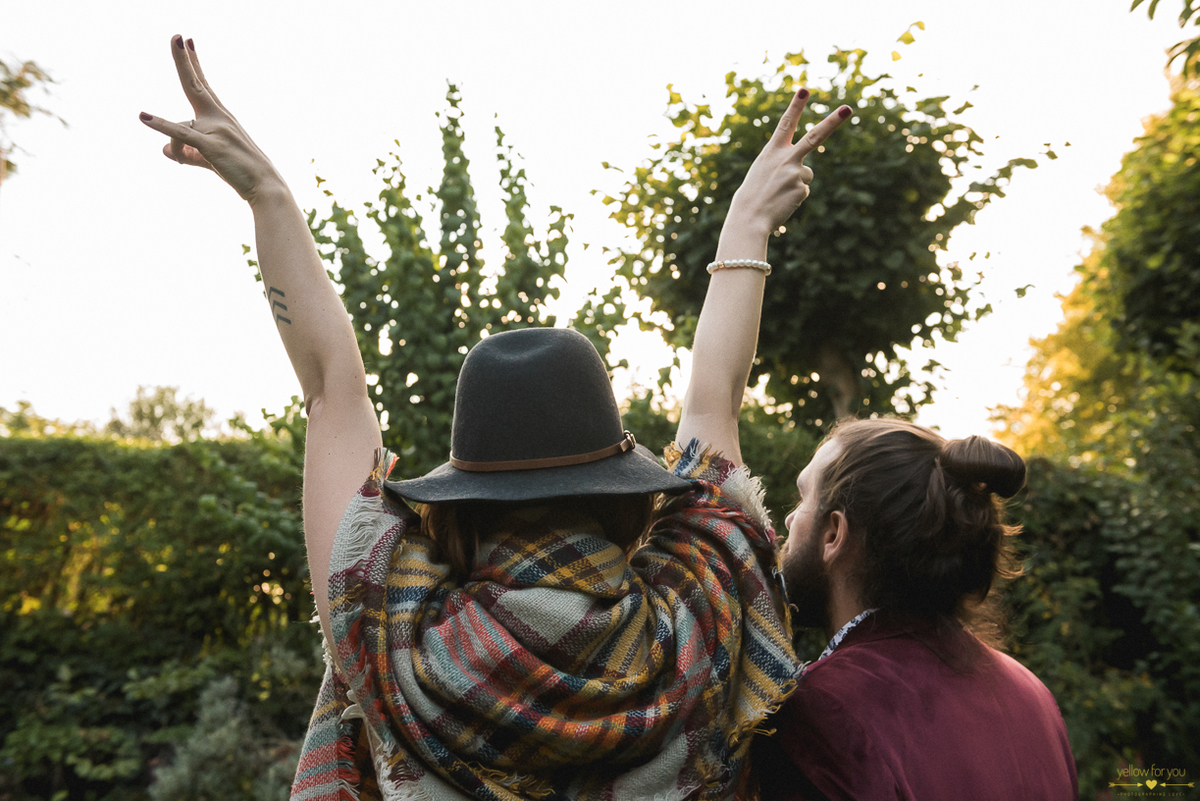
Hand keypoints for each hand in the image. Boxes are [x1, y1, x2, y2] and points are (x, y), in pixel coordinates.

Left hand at [139, 35, 282, 202]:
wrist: (265, 186)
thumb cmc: (241, 172)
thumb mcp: (209, 159)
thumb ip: (185, 152)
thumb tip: (162, 149)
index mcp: (221, 117)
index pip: (203, 84)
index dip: (194, 63)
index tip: (187, 41)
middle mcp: (219, 117)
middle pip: (194, 84)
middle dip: (183, 59)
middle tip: (176, 36)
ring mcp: (216, 130)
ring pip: (179, 132)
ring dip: (179, 153)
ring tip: (186, 164)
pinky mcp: (211, 146)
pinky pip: (180, 133)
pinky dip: (160, 125)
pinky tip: (142, 116)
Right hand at [728, 89, 850, 232]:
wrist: (749, 218)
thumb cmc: (753, 195)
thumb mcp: (762, 171)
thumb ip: (783, 164)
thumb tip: (807, 173)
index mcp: (772, 151)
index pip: (785, 124)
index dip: (795, 107)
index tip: (804, 90)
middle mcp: (785, 158)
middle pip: (815, 136)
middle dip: (833, 121)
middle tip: (849, 108)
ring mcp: (795, 172)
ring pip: (807, 174)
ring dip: (795, 184)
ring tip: (778, 193)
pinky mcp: (801, 188)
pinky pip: (803, 190)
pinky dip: (794, 197)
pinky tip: (782, 202)